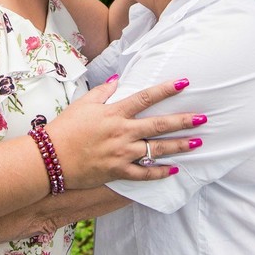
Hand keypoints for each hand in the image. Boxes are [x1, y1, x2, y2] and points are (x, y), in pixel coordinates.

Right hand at [43, 77, 203, 188]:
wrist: (51, 158)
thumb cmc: (65, 128)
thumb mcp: (83, 104)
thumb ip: (103, 91)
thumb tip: (119, 80)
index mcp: (114, 113)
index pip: (146, 97)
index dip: (166, 89)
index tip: (185, 83)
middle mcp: (122, 132)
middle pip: (159, 124)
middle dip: (183, 121)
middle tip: (203, 118)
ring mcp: (122, 153)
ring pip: (156, 149)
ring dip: (179, 146)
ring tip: (197, 143)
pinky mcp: (118, 172)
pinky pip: (144, 174)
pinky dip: (160, 172)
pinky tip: (174, 169)